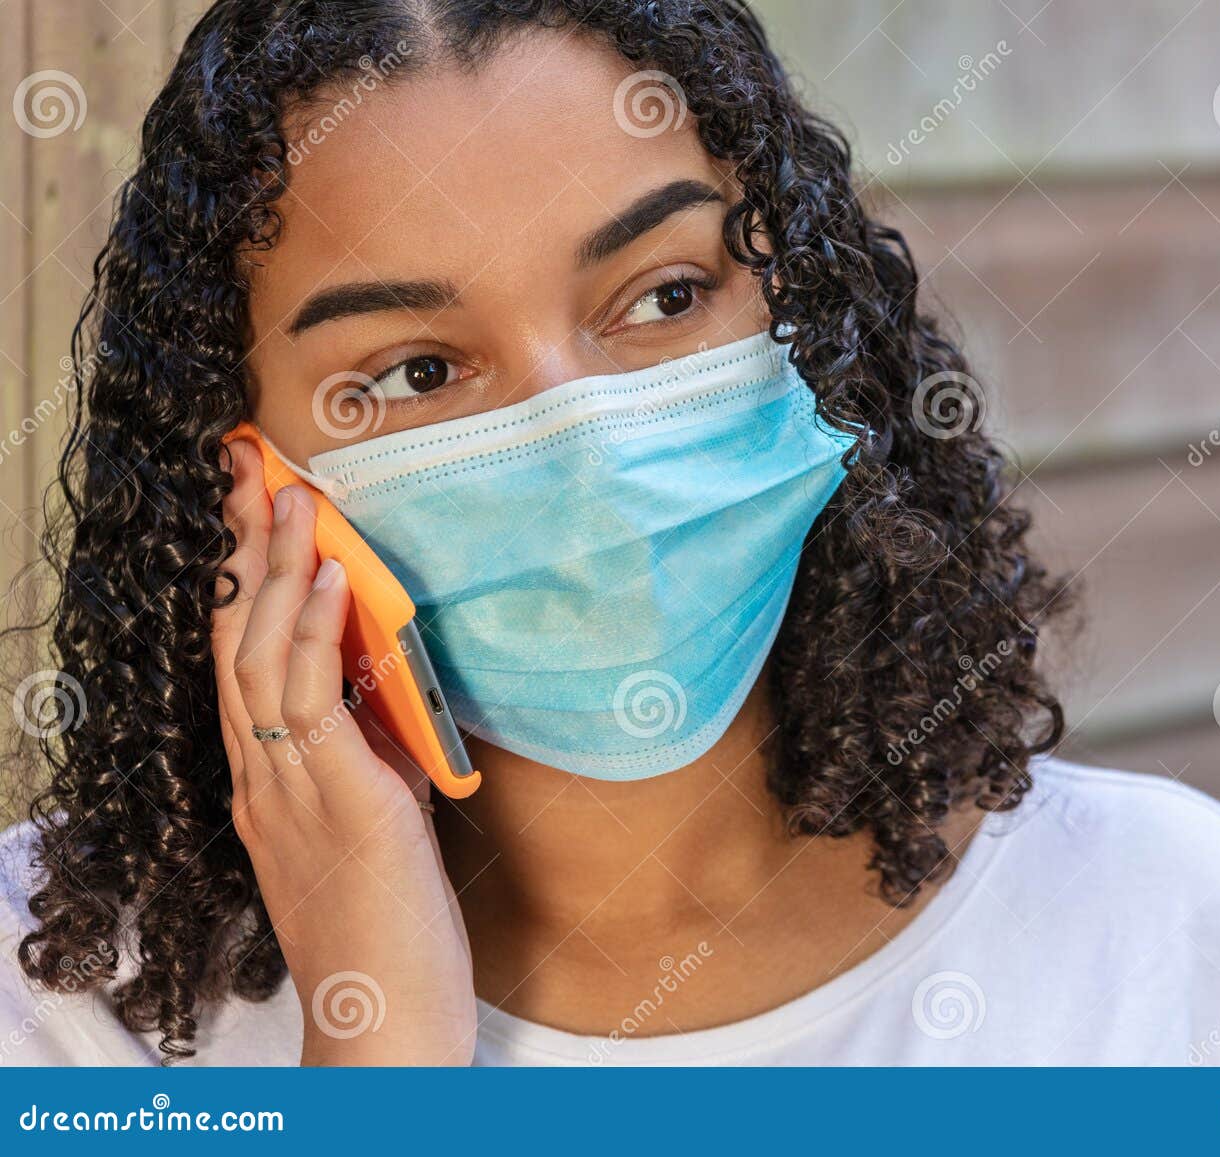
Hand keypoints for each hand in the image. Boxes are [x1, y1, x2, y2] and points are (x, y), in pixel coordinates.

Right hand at [212, 439, 475, 1064]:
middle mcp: (264, 781)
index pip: (241, 665)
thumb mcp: (374, 832)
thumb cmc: (387, 940)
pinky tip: (330, 577)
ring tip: (289, 493)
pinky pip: (312, 701)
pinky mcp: (340, 803)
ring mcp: (291, 791)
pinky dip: (315, 631)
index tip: (252, 518)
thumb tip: (388, 706)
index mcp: (269, 786)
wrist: (384, 1027)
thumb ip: (368, 768)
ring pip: (261, 657)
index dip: (244, 586)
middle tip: (247, 470)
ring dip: (277, 568)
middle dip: (240, 552)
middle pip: (234, 644)